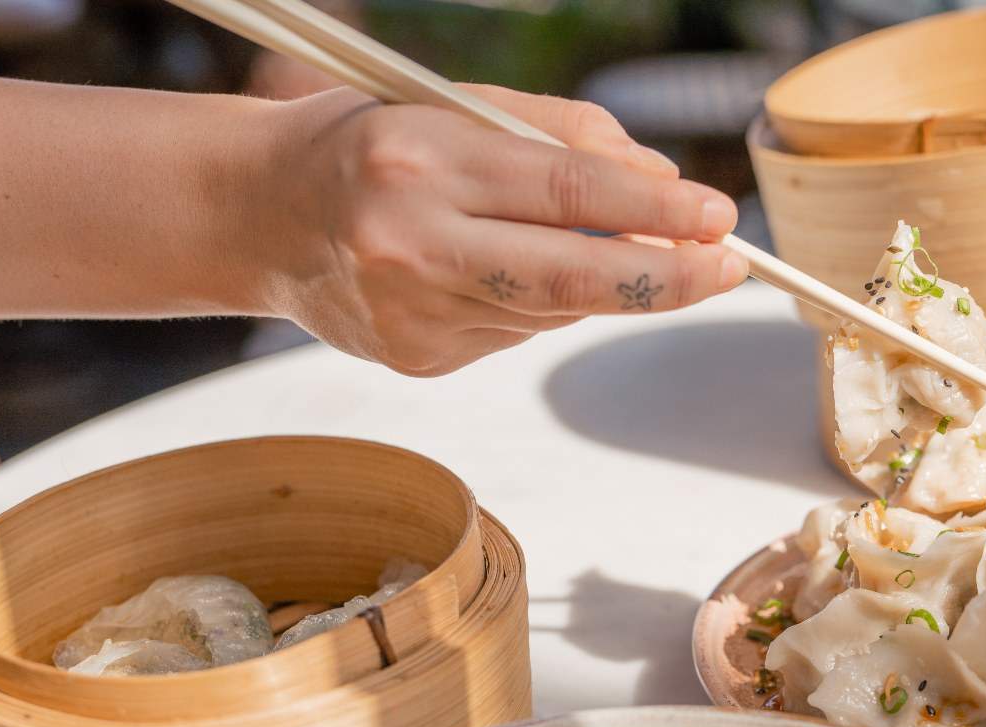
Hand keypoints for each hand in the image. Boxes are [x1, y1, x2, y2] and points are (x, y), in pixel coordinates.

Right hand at [263, 86, 745, 376]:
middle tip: (729, 268)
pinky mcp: (417, 360)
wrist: (256, 214)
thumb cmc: (369, 145)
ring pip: (554, 308)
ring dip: (604, 283)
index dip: (656, 209)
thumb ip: (561, 136)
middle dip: (666, 277)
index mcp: (420, 163)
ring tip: (616, 248)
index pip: (566, 191)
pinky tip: (504, 269)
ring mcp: (412, 316)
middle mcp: (411, 245)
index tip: (719, 216)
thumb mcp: (454, 106)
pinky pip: (518, 331)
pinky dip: (540, 301)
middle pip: (572, 275)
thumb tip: (665, 186)